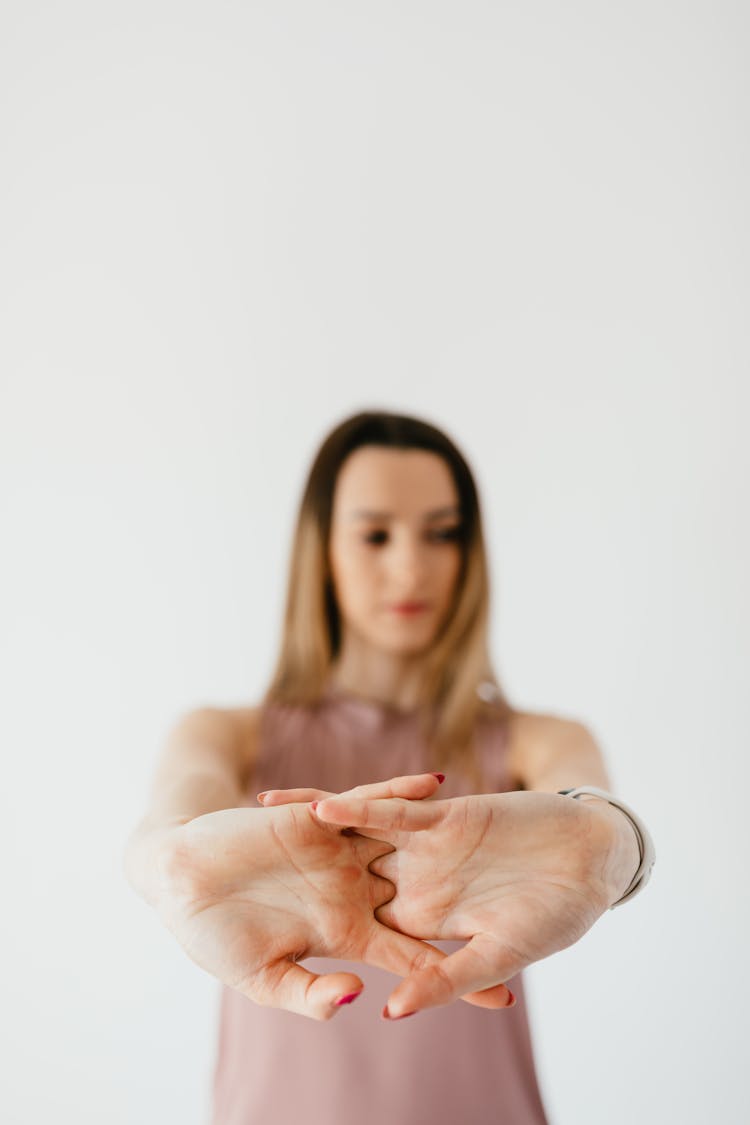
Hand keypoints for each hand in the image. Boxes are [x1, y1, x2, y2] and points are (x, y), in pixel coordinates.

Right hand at [146, 773, 505, 1020]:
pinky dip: (399, 792)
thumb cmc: (211, 936)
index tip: (505, 995)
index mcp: (345, 933)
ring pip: (408, 844)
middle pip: (425, 896)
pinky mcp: (322, 818)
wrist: (176, 879)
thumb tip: (359, 996)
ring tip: (502, 827)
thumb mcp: (261, 980)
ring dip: (450, 837)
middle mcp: (353, 890)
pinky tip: (436, 783)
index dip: (456, 974)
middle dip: (472, 901)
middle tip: (528, 905)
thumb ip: (309, 994)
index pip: (414, 955)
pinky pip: (369, 802)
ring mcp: (341, 851)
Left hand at [264, 784, 620, 1016]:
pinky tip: (313, 805)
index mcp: (426, 926)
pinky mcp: (441, 815)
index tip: (260, 945)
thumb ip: (445, 980)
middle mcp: (416, 885)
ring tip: (254, 820)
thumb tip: (389, 1012)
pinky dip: (354, 807)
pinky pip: (388, 810)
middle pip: (343, 878)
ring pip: (355, 836)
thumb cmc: (559, 915)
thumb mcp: (500, 954)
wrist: (593, 858)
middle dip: (295, 872)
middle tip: (236, 872)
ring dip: (308, 828)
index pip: (362, 937)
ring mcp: (426, 849)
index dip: (314, 939)